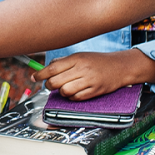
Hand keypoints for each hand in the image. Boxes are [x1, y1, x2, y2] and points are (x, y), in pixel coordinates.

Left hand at [40, 50, 154, 99]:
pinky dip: (72, 97)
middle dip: (49, 85)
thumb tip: (45, 69)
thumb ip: (63, 62)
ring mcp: (89, 81)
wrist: (120, 66)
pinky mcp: (95, 91)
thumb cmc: (98, 61)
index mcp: (76, 58)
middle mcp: (82, 69)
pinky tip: (75, 92)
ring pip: (65, 91)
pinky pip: (76, 98)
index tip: (34, 77)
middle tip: (51, 85)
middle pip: (56, 81)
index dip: (40, 74)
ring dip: (62, 92)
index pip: (52, 68)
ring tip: (65, 88)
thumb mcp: (80, 56)